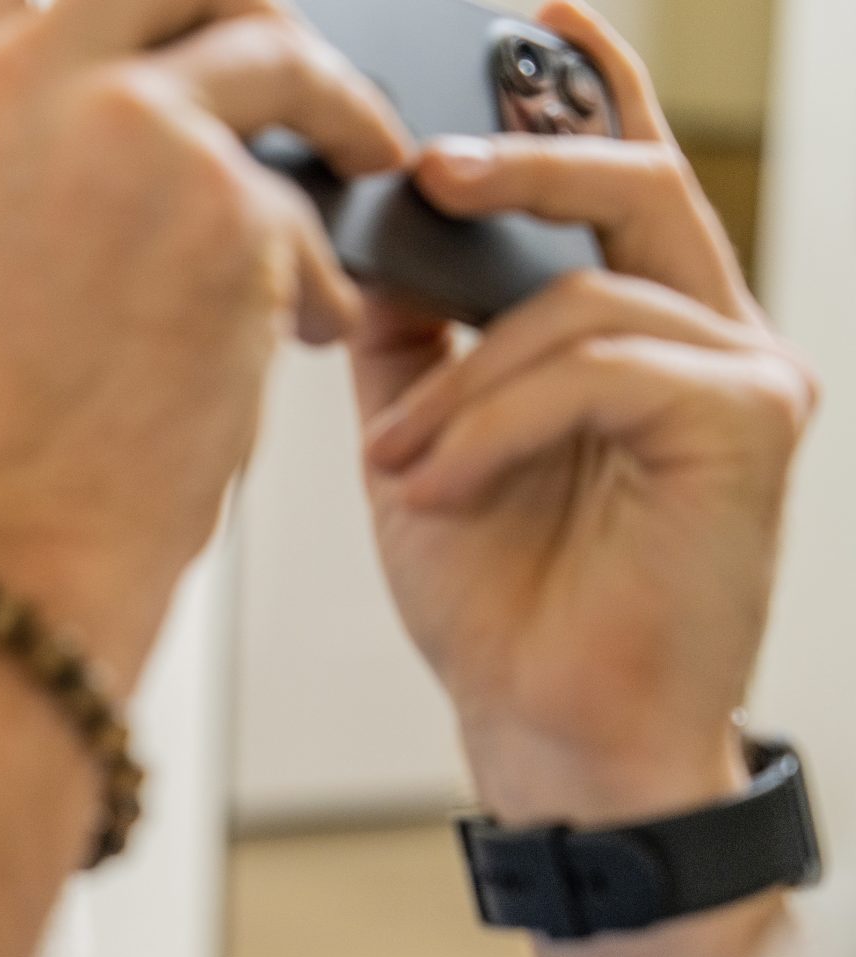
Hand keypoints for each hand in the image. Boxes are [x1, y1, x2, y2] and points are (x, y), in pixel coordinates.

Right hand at [0, 0, 409, 690]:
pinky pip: (308, 192)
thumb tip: (163, 73)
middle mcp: (21, 76)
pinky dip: (320, 264)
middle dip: (253, 11)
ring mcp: (121, 121)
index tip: (192, 14)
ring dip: (335, 113)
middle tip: (292, 73)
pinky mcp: (221, 194)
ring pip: (275, 45)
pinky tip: (308, 332)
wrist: (7, 544)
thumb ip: (42, 131)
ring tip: (359, 176)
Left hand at [355, 1, 818, 825]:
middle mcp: (711, 332)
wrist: (547, 729)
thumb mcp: (424, 437)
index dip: (580, 86)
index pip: (619, 173)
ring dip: (460, 382)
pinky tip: (438, 489)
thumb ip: (413, 334)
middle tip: (423, 165)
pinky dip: (494, 423)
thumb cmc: (496, 596)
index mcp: (641, 323)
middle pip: (628, 188)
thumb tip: (364, 230)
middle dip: (519, 160)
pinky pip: (599, 364)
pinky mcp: (748, 422)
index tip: (521, 15)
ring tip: (398, 464)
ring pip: (580, 298)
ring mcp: (743, 374)